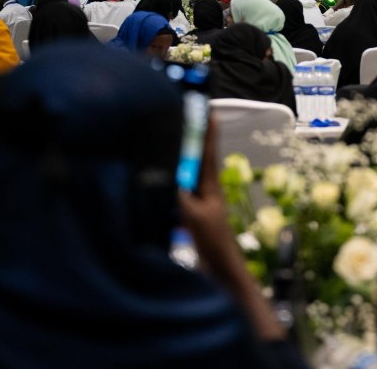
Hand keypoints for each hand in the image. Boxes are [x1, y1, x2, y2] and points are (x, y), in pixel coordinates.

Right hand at [178, 113, 285, 340]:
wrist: (221, 272)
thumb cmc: (213, 242)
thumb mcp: (194, 215)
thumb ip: (179, 195)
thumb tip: (164, 173)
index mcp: (208, 183)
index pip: (206, 149)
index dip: (205, 128)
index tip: (204, 105)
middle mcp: (203, 188)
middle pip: (194, 157)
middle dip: (188, 136)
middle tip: (179, 115)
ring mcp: (196, 201)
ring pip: (184, 173)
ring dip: (176, 157)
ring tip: (164, 139)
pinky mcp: (188, 215)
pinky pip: (176, 190)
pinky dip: (167, 180)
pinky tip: (155, 178)